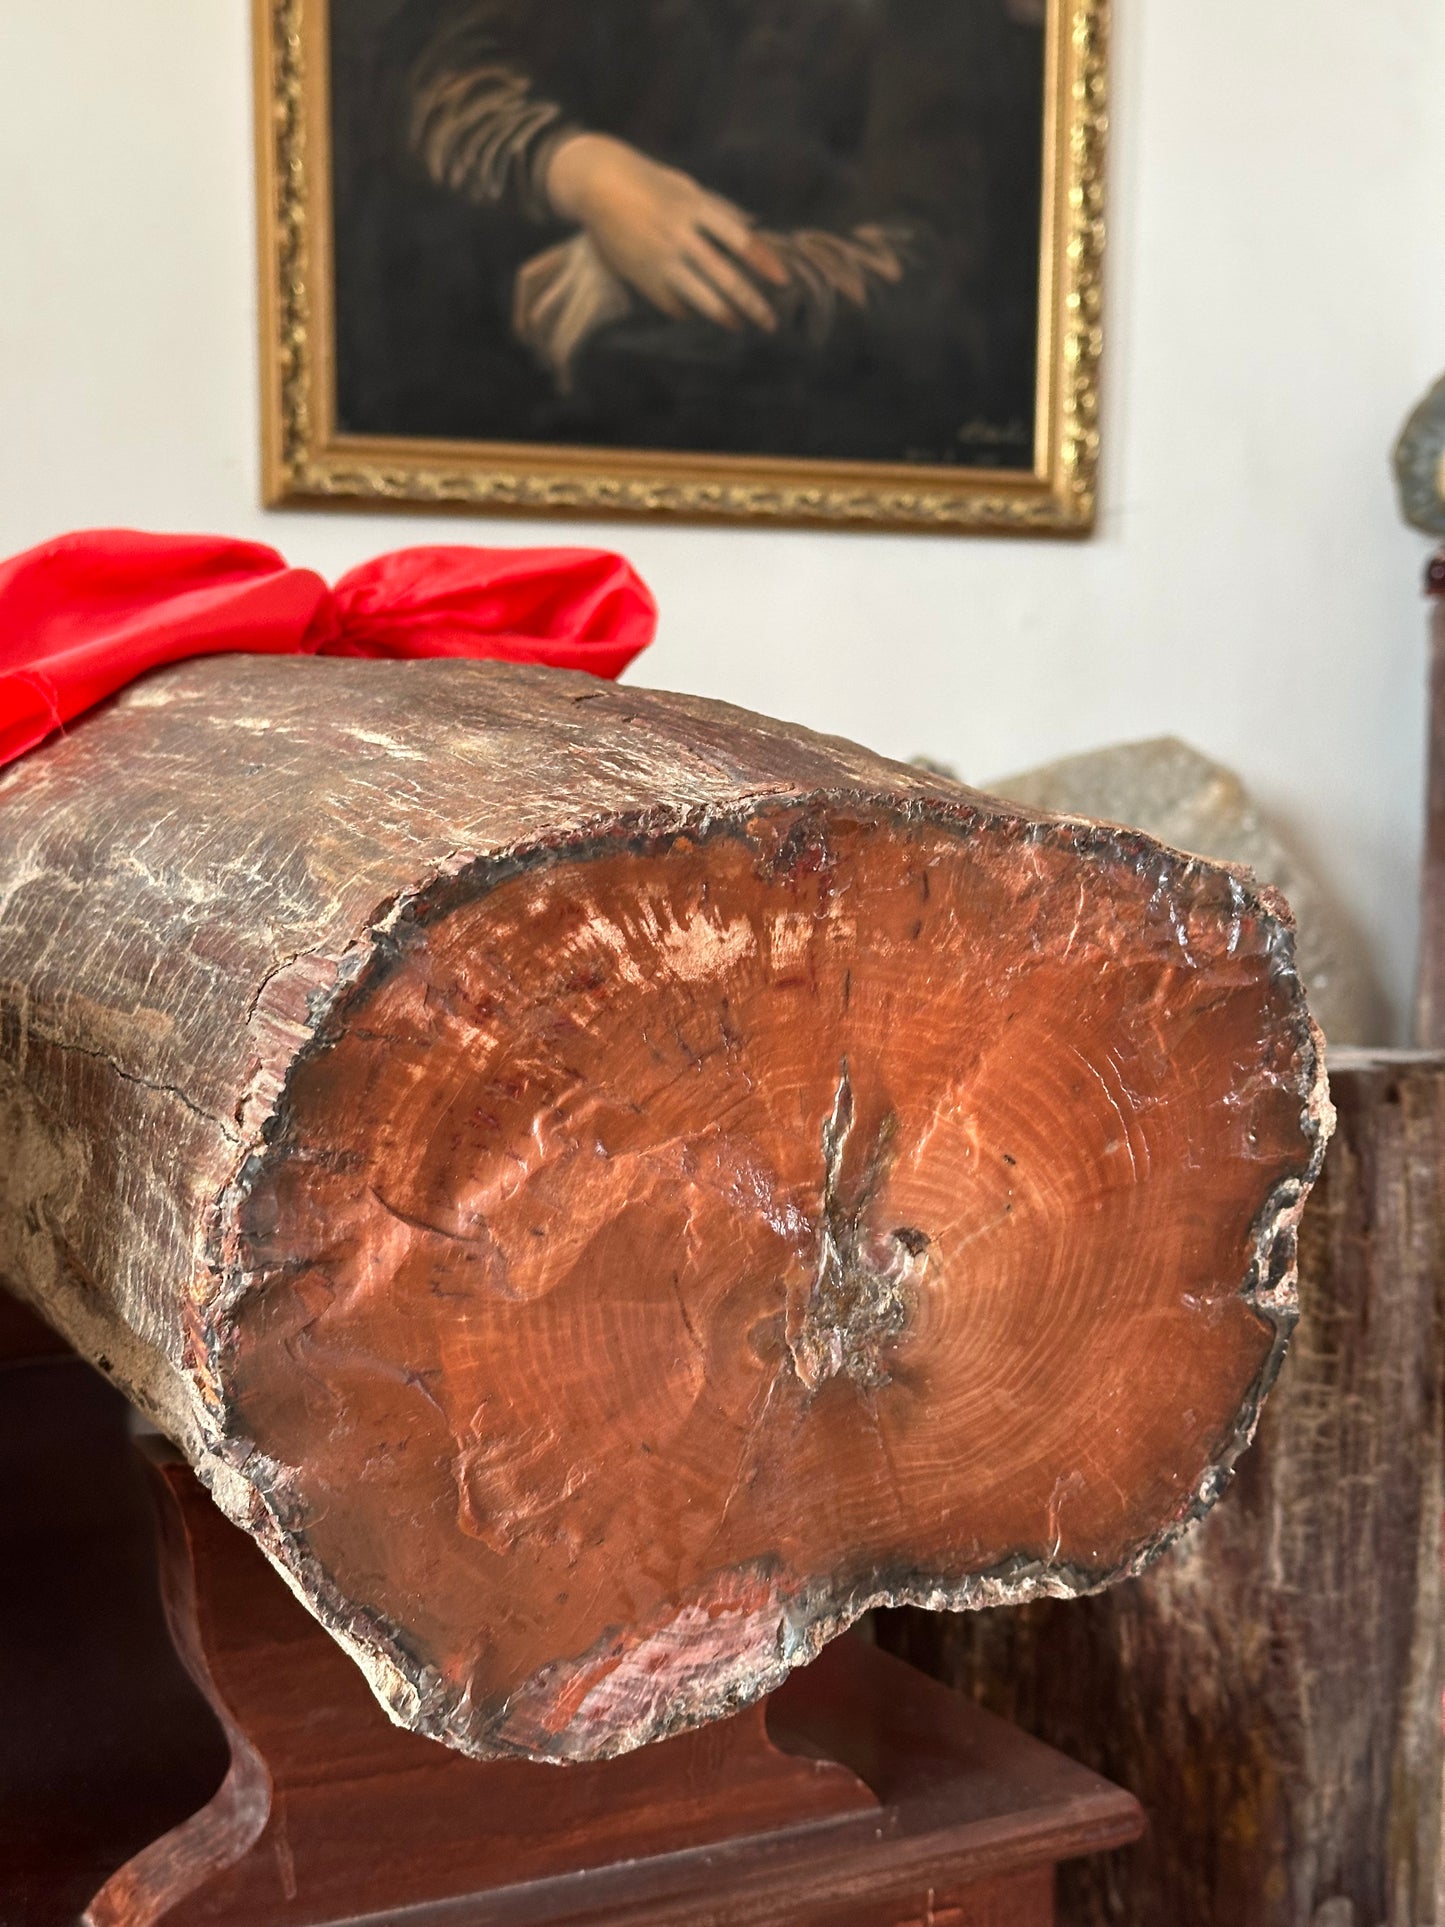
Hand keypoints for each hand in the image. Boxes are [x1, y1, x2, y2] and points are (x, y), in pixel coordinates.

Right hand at [546, 133, 787, 331]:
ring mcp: (661, 258)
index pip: (740, 239)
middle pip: (726, 277)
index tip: (783, 281)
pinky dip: (689, 311)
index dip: (764, 262)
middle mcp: (680, 235)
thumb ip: (717, 211)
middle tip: (770, 324)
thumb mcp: (686, 188)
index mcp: (696, 207)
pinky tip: (698, 312)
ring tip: (739, 325)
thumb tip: (753, 232)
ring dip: (726, 316)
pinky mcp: (643, 276)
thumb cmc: (650, 183)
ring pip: (701, 297)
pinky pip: (674, 304)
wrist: (597, 183)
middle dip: (752, 304)